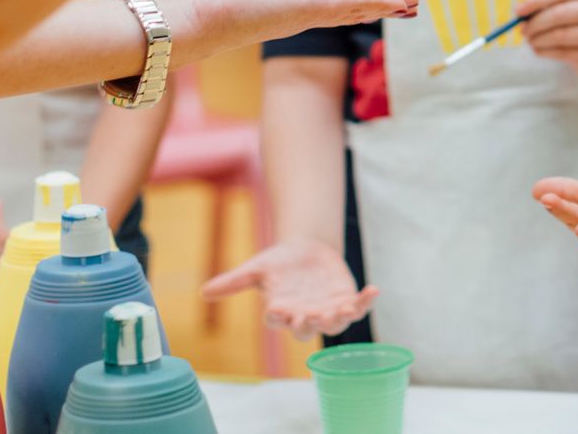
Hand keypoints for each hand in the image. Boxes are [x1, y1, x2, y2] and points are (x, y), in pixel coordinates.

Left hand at [157, 0, 416, 69]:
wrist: (184, 21)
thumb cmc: (187, 4)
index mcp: (271, 10)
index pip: (313, 6)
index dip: (339, 4)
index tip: (360, 5)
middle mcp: (290, 17)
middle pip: (340, 11)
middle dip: (371, 8)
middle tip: (403, 7)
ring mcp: (301, 16)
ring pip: (350, 9)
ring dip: (382, 6)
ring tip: (411, 4)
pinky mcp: (309, 11)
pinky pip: (351, 5)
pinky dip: (379, 3)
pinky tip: (402, 2)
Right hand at [203, 239, 378, 338]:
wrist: (307, 249)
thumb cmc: (279, 263)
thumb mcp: (256, 268)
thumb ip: (233, 282)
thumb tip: (202, 292)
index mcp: (280, 311)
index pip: (277, 320)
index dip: (279, 316)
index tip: (279, 309)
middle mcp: (303, 316)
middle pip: (306, 328)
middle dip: (310, 323)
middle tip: (313, 316)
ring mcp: (326, 310)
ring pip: (334, 323)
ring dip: (340, 318)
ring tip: (346, 308)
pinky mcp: (345, 300)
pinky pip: (358, 307)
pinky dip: (366, 301)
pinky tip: (374, 290)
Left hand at [517, 0, 577, 78]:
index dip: (537, 0)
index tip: (518, 10)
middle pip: (560, 14)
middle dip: (535, 22)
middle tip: (522, 29)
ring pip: (560, 35)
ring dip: (537, 39)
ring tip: (530, 39)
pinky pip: (563, 53)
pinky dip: (545, 51)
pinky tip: (539, 49)